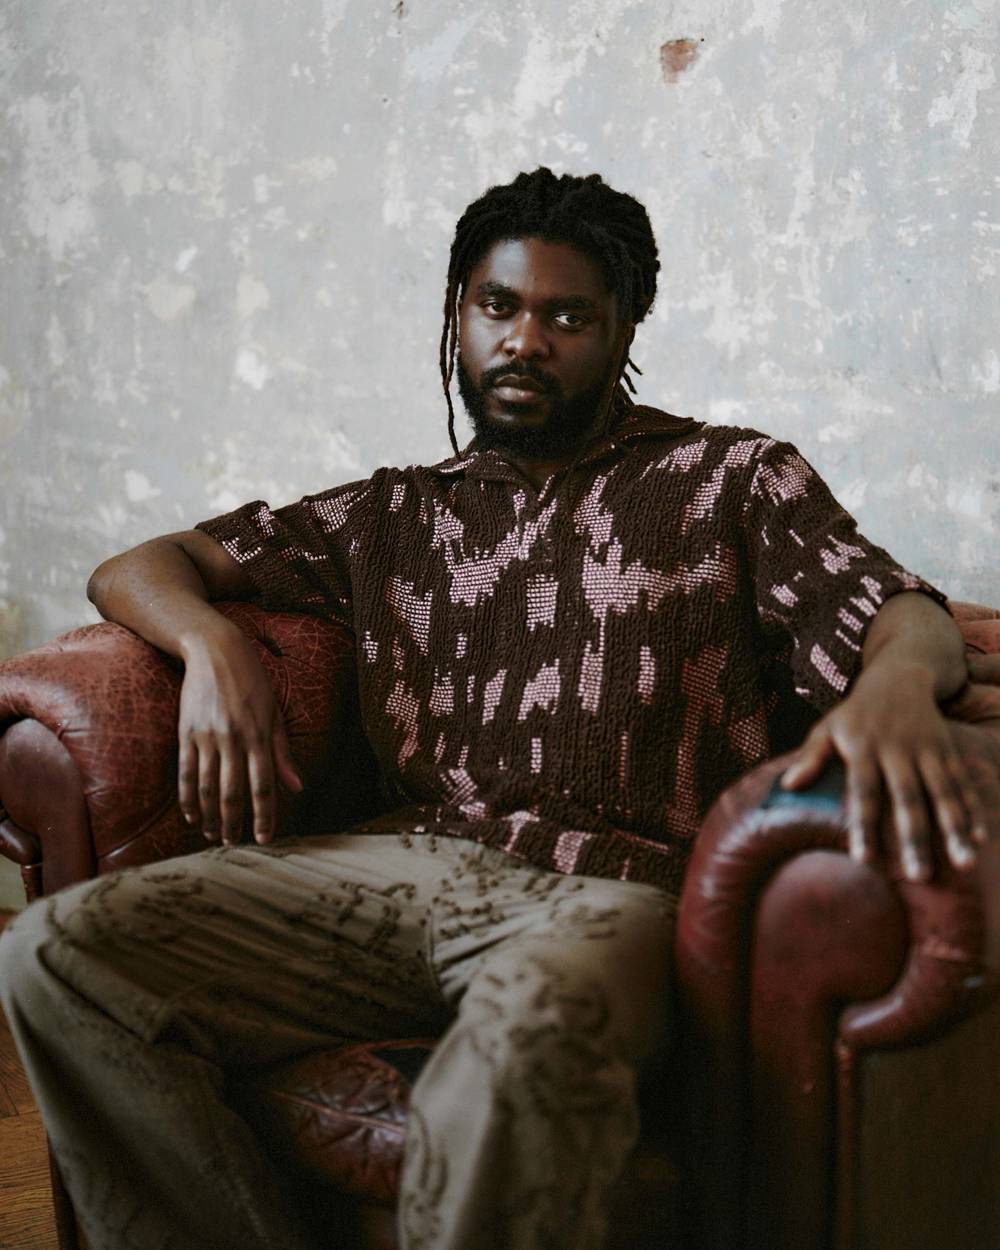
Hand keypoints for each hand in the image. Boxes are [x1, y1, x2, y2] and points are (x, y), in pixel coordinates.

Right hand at [177, 621, 302, 844]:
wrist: (215, 650)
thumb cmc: (252, 682)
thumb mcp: (274, 714)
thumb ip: (283, 753)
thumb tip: (298, 787)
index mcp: (259, 736)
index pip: (263, 786)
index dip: (265, 815)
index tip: (266, 838)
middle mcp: (233, 739)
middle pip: (233, 792)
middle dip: (234, 823)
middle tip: (235, 844)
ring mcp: (206, 736)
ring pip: (207, 787)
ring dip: (211, 816)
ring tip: (215, 835)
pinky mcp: (186, 732)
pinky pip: (185, 772)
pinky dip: (188, 797)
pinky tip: (193, 815)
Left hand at [781, 660, 986, 879]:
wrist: (898, 677)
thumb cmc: (855, 713)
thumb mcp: (827, 727)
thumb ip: (810, 757)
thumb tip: (786, 785)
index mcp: (863, 747)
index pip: (863, 791)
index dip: (864, 825)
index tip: (864, 860)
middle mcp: (897, 750)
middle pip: (908, 797)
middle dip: (915, 837)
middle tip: (920, 875)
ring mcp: (926, 750)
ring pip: (943, 792)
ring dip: (955, 828)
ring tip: (964, 863)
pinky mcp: (947, 749)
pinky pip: (961, 783)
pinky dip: (972, 810)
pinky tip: (979, 839)